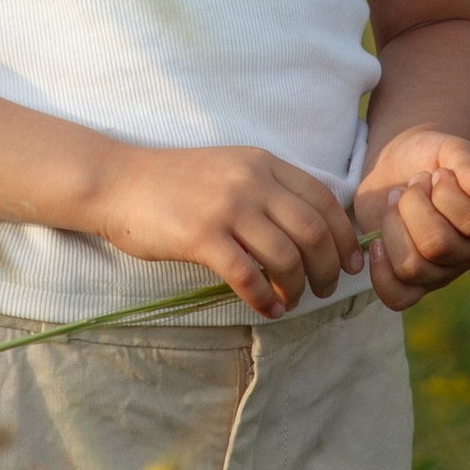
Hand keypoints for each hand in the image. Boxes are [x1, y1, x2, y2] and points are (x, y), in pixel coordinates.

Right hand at [89, 143, 362, 318]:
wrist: (118, 182)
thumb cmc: (174, 182)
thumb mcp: (229, 169)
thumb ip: (268, 189)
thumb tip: (313, 233)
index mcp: (261, 162)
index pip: (324, 199)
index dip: (345, 237)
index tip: (350, 263)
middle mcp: (250, 180)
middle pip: (313, 232)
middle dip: (329, 268)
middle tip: (326, 289)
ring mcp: (226, 207)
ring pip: (287, 257)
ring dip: (298, 287)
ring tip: (292, 301)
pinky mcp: (201, 235)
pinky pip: (248, 276)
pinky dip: (265, 298)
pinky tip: (266, 308)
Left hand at [353, 129, 469, 311]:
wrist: (400, 162)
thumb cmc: (430, 156)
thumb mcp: (450, 149)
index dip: (445, 193)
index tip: (438, 173)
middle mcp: (468, 254)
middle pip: (436, 245)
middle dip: (413, 205)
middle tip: (411, 187)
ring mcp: (439, 272)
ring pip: (412, 267)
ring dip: (393, 226)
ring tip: (396, 204)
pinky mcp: (410, 280)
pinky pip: (397, 297)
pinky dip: (381, 272)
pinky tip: (377, 242)